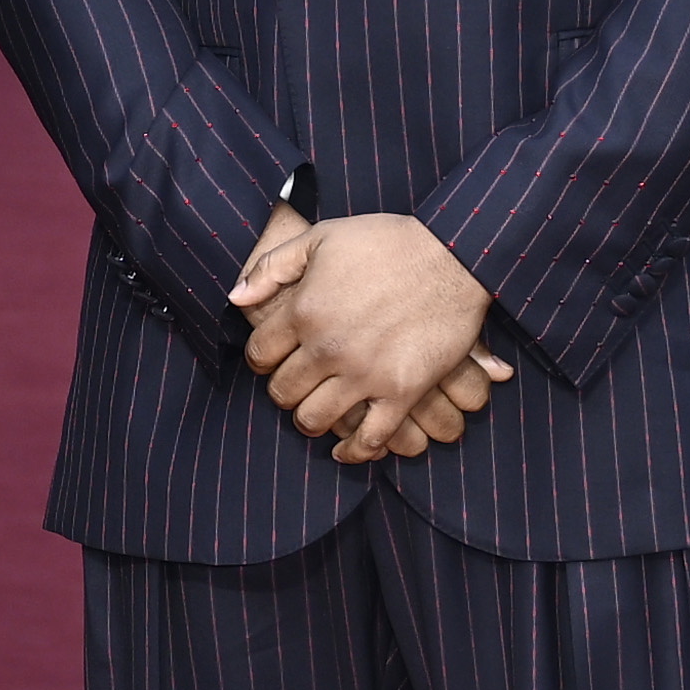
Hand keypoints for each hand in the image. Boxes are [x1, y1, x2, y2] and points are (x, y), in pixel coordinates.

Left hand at [240, 209, 509, 463]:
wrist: (454, 255)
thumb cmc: (387, 241)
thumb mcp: (322, 237)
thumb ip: (273, 267)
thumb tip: (236, 298)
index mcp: (305, 310)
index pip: (259, 354)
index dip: (261, 359)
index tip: (273, 360)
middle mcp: (328, 348)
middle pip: (283, 392)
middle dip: (284, 390)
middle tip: (297, 385)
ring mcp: (365, 374)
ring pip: (315, 420)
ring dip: (310, 420)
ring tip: (317, 412)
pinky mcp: (401, 392)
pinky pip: (370, 439)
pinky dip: (354, 452)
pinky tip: (345, 451)